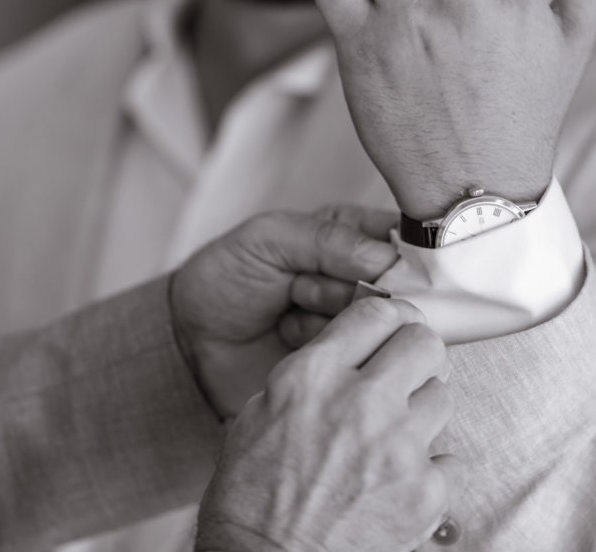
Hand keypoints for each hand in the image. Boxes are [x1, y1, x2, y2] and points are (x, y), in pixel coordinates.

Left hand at [171, 205, 399, 418]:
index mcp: (350, 233)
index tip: (375, 266)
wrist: (190, 339)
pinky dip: (319, 344)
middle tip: (301, 287)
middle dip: (347, 287)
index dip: (400, 252)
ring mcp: (355, 322)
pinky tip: (288, 336)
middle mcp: (362, 278)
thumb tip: (386, 258)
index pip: (405, 236)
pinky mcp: (344, 361)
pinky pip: (356, 354)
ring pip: (378, 320)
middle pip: (399, 284)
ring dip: (327, 315)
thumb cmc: (228, 277)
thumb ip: (328, 240)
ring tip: (287, 308)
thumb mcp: (270, 239)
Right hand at [196, 297, 463, 551]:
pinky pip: (451, 458)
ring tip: (396, 436)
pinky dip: (430, 469)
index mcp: (314, 375)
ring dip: (422, 412)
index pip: (378, 313)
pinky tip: (400, 480)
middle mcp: (361, 401)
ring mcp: (399, 447)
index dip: (391, 319)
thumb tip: (355, 350)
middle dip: (417, 355)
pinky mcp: (424, 492)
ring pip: (443, 397)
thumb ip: (313, 372)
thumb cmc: (252, 492)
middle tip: (407, 374)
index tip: (393, 332)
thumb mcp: (262, 410)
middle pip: (424, 343)